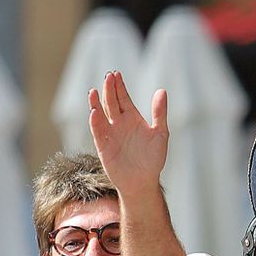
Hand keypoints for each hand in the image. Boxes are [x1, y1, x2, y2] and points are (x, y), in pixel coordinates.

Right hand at [88, 71, 167, 196]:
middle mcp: (119, 123)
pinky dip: (94, 122)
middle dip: (109, 89)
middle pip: (111, 102)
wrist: (143, 182)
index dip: (119, 86)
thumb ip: (159, 113)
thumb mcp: (160, 134)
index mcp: (132, 118)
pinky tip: (94, 111)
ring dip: (96, 103)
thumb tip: (162, 91)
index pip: (123, 98)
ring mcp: (109, 134)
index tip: (116, 74)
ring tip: (93, 91)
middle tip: (108, 76)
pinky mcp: (103, 146)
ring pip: (101, 114)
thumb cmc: (153, 159)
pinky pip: (97, 132)